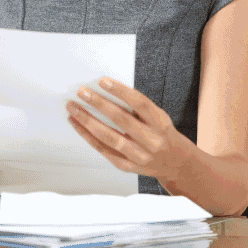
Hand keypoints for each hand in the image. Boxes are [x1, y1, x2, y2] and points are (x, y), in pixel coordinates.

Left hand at [66, 78, 185, 183]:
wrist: (174, 163)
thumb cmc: (162, 133)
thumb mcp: (158, 116)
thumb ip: (137, 106)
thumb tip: (108, 90)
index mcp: (160, 123)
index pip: (139, 103)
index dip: (120, 91)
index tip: (103, 81)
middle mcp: (150, 140)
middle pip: (120, 120)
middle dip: (98, 104)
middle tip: (82, 92)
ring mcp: (138, 156)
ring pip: (108, 137)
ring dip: (88, 120)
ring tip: (73, 108)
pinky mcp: (126, 166)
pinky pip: (103, 150)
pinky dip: (87, 136)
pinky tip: (77, 124)